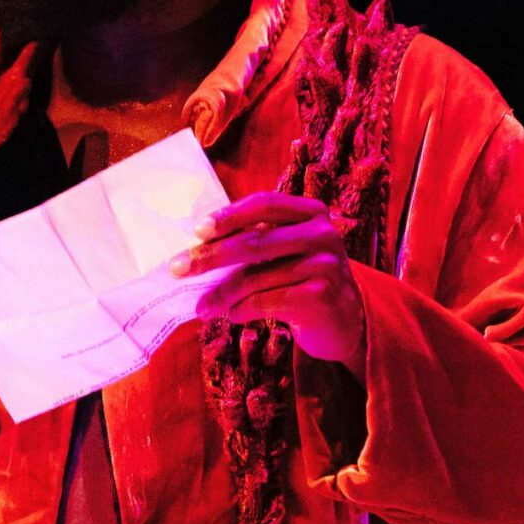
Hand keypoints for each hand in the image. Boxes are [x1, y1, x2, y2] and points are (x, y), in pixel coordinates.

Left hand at [175, 192, 365, 368]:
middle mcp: (322, 234)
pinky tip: (233, 315)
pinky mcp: (320, 298)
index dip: (229, 215)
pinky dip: (241, 310)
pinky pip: (264, 302)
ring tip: (202, 307)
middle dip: (209, 257)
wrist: (346, 320)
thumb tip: (196, 247)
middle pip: (253, 242)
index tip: (197, 229)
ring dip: (220, 295)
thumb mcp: (289, 250)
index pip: (264, 204)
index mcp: (311, 213)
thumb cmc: (304, 279)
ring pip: (254, 278)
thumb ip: (256, 240)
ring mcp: (324, 266)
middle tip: (177, 269)